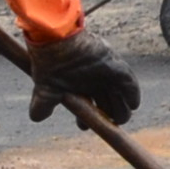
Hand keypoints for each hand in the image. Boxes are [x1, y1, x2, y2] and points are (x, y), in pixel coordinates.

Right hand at [26, 30, 141, 126]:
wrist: (55, 42)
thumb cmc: (49, 63)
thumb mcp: (44, 89)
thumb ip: (42, 105)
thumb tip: (36, 118)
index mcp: (81, 84)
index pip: (91, 106)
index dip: (89, 119)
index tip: (84, 126)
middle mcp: (95, 80)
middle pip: (108, 103)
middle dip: (107, 117)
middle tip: (103, 124)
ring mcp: (106, 73)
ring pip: (121, 96)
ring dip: (121, 109)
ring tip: (118, 119)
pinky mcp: (114, 66)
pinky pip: (129, 82)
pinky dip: (133, 94)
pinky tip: (133, 105)